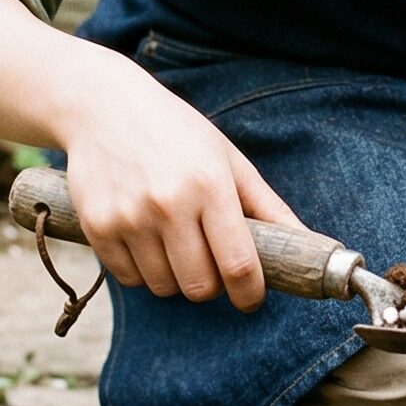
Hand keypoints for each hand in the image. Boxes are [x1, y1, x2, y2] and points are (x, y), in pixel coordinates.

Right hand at [57, 57, 307, 309]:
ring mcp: (129, 217)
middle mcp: (168, 204)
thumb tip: (308, 243)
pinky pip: (128, 278)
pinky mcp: (97, 227)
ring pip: (163, 287)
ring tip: (175, 242)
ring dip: (175, 277)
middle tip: (210, 262)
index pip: (238, 264)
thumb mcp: (229, 159)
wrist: (104, 107)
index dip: (250, 293)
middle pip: (200, 286)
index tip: (251, 298)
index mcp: (209, 185)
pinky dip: (142, 270)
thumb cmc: (177, 132)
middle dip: (212, 285)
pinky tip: (145, 238)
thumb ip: (267, 206)